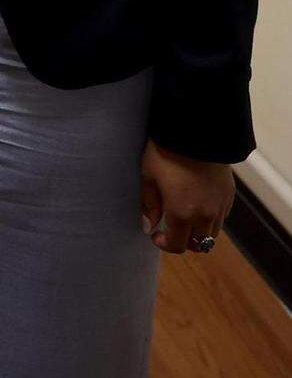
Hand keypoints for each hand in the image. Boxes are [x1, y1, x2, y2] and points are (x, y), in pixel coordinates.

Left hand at [140, 139, 234, 254]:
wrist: (195, 132)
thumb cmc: (165, 153)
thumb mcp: (149, 176)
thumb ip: (149, 205)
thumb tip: (148, 226)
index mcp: (182, 213)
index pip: (177, 245)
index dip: (164, 244)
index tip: (155, 234)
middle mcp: (205, 216)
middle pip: (197, 244)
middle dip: (182, 240)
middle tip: (170, 227)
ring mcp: (220, 207)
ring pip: (212, 233)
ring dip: (198, 231)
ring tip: (184, 216)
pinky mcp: (229, 196)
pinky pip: (221, 217)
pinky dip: (210, 218)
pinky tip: (198, 204)